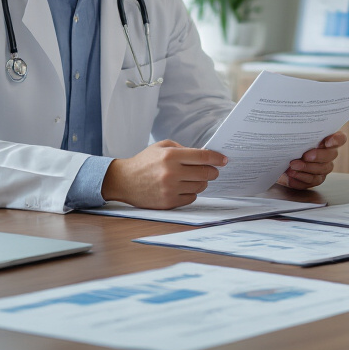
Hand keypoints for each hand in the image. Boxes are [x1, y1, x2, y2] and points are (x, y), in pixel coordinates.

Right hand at [101, 140, 227, 208]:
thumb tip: (205, 156)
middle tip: (213, 170)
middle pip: (205, 173)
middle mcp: (171, 173)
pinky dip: (192, 193)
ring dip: (202, 182)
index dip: (217, 158)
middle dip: (213, 171)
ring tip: (195, 178)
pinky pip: (191, 198)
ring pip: (200, 187)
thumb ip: (183, 149)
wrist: (124, 181)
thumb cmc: (145, 162)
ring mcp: (170, 189)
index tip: (224, 160)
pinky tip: (185, 187)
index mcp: (170, 155)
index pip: (202, 157)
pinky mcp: (168, 202)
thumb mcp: (161, 147)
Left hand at [277, 132, 345, 190]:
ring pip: (322, 169)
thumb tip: (296, 130)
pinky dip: (301, 178)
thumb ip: (300, 133)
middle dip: (318, 156)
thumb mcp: (292, 136)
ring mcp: (324, 167)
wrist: (280, 160)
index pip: (340, 138)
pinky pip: (313, 180)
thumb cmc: (289, 144)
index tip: (327, 142)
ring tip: (292, 166)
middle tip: (304, 156)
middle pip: (331, 155)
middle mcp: (329, 154)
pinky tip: (291, 175)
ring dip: (306, 168)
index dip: (337, 140)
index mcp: (327, 139)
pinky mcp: (316, 179)